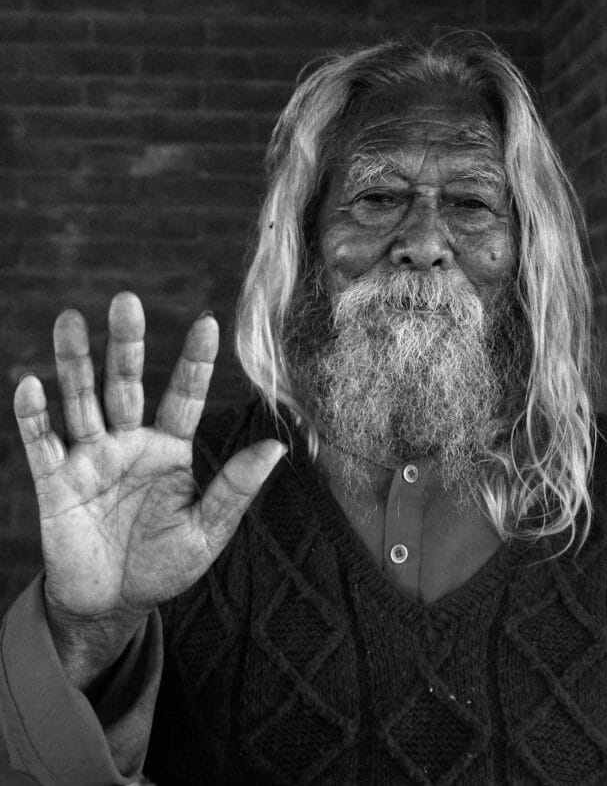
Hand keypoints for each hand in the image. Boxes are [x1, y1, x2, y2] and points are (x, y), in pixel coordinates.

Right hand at [14, 292, 284, 677]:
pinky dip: (34, 416)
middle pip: (126, 384)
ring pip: (81, 400)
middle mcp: (129, 442)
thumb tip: (277, 449)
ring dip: (74, 362)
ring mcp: (90, 458)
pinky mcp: (56, 482)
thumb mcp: (206, 532)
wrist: (112, 606)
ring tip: (70, 319)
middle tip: (126, 300)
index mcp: (170, 449)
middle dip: (126, 344)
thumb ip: (234, 489)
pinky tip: (31, 384)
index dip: (195, 361)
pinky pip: (42, 444)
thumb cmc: (163, 565)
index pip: (184, 396)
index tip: (208, 322)